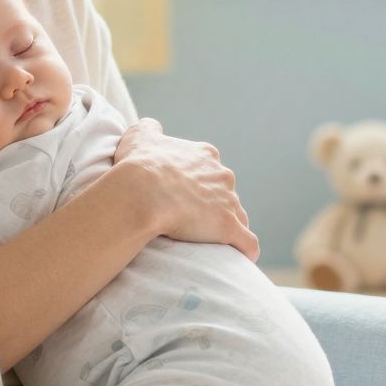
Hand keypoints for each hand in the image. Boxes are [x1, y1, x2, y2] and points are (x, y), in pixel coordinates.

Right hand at [113, 117, 259, 261]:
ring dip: (229, 228)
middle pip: (226, 193)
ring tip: (213, 243)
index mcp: (205, 155)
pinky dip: (246, 251)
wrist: (142, 192)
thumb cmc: (138, 166)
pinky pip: (248, 242)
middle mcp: (222, 176)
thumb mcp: (139, 137)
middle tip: (195, 222)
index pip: (211, 170)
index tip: (186, 197)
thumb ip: (150, 129)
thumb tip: (153, 127)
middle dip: (216, 206)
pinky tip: (241, 258)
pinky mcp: (229, 228)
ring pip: (238, 216)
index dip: (200, 185)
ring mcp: (229, 202)